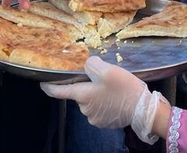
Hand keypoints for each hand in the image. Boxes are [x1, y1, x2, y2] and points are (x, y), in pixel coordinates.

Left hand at [40, 56, 163, 142]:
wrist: (143, 109)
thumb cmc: (124, 89)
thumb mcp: (107, 70)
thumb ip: (92, 64)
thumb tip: (88, 65)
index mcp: (82, 95)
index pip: (59, 92)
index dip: (49, 86)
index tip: (43, 82)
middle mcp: (85, 109)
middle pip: (79, 94)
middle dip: (86, 85)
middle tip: (101, 78)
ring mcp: (95, 118)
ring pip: (90, 101)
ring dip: (96, 94)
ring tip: (112, 88)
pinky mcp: (104, 122)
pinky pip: (99, 109)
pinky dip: (104, 102)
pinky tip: (115, 97)